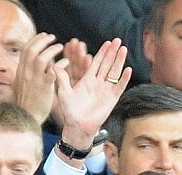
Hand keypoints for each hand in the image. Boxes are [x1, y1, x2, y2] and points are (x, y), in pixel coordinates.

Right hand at [12, 32, 61, 124]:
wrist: (26, 119)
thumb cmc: (26, 104)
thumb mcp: (21, 85)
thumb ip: (27, 72)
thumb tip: (32, 61)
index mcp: (20, 72)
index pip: (25, 50)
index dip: (35, 40)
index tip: (43, 35)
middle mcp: (25, 73)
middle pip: (32, 50)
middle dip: (43, 40)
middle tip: (53, 37)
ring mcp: (34, 80)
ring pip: (41, 57)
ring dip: (52, 50)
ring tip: (61, 47)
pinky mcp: (44, 87)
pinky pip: (53, 70)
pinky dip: (61, 64)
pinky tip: (66, 62)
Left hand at [55, 38, 130, 156]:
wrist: (77, 127)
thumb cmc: (70, 111)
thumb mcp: (64, 93)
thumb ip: (62, 79)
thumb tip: (54, 65)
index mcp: (87, 80)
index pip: (96, 63)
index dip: (102, 53)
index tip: (107, 42)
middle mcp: (98, 83)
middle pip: (107, 64)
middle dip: (112, 52)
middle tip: (118, 40)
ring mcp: (106, 90)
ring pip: (114, 72)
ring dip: (119, 61)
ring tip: (123, 49)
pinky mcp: (112, 99)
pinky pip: (119, 86)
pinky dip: (123, 79)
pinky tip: (127, 69)